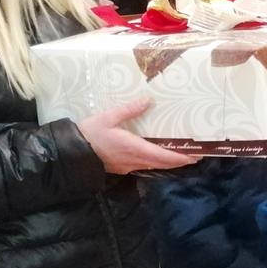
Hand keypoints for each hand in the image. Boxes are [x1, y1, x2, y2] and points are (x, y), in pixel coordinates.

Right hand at [79, 97, 195, 173]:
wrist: (71, 153)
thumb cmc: (89, 134)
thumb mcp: (108, 117)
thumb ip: (129, 110)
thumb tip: (148, 100)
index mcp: (135, 148)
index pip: (164, 156)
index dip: (181, 157)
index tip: (195, 155)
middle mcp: (135, 160)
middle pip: (163, 163)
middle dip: (179, 160)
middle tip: (195, 154)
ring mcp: (128, 166)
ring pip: (154, 166)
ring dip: (168, 162)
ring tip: (181, 155)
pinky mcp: (122, 167)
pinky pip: (144, 165)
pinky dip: (156, 162)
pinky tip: (157, 155)